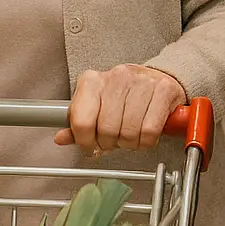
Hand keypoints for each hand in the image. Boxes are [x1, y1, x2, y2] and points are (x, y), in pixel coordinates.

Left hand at [55, 65, 186, 154]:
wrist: (157, 77)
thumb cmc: (124, 95)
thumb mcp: (96, 105)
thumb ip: (78, 124)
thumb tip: (61, 138)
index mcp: (92, 81)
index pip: (81, 121)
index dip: (85, 142)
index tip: (89, 147)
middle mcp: (115, 78)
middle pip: (106, 130)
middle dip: (109, 143)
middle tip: (113, 141)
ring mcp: (140, 82)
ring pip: (129, 132)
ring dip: (129, 143)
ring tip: (129, 135)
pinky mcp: (163, 90)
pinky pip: (150, 131)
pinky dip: (146, 141)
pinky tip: (144, 134)